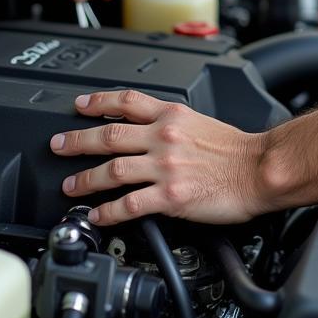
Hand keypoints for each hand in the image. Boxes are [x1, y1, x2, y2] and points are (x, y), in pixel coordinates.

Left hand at [50, 89, 267, 224]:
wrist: (260, 169)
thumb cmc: (237, 150)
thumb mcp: (200, 122)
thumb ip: (172, 124)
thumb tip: (150, 130)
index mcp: (172, 116)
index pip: (127, 101)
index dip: (98, 102)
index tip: (79, 105)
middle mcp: (164, 137)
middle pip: (109, 135)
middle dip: (77, 140)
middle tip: (58, 145)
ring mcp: (165, 167)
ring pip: (112, 170)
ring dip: (85, 179)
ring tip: (70, 186)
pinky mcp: (170, 196)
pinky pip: (129, 204)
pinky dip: (108, 211)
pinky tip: (98, 215)